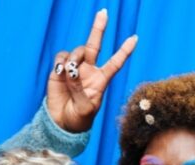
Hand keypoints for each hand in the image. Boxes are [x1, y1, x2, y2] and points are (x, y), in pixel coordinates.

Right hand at [47, 9, 137, 131]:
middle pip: (95, 45)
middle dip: (99, 28)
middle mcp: (89, 70)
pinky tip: (61, 72)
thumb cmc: (79, 118)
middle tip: (103, 12)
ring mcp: (75, 68)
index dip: (125, 51)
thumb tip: (71, 71)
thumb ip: (80, 90)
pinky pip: (61, 57)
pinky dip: (61, 62)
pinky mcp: (60, 70)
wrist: (62, 122)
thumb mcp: (85, 108)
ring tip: (69, 72)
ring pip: (77, 51)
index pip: (116, 62)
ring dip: (75, 57)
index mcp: (102, 80)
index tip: (135, 38)